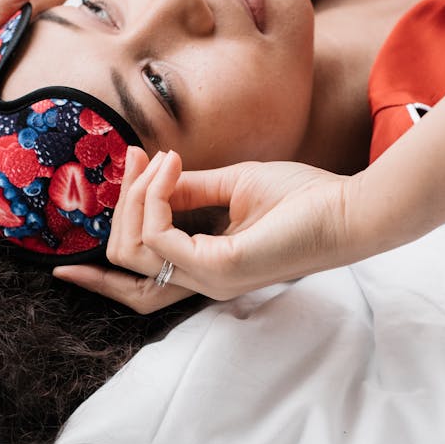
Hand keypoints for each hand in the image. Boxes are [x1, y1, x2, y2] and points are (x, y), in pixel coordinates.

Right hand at [52, 149, 359, 313]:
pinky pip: (158, 236)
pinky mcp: (219, 268)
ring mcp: (210, 279)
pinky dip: (154, 197)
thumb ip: (189, 189)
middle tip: (132, 160)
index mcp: (207, 267)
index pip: (139, 283)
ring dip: (134, 197)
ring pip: (134, 249)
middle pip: (126, 267)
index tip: (94, 206)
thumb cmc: (304, 198)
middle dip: (118, 209)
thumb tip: (151, 177)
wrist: (350, 209)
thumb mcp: (234, 184)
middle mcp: (204, 281)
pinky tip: (168, 168)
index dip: (100, 266)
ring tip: (153, 160)